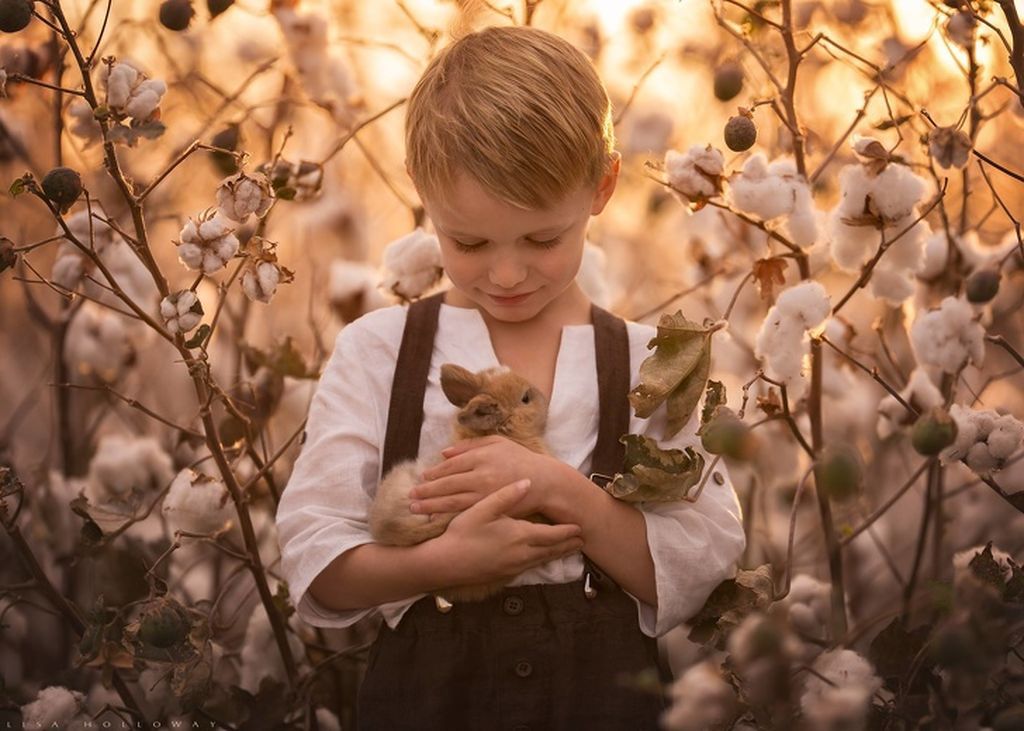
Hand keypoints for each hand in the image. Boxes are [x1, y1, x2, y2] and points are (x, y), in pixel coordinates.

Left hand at [409, 436, 558, 517]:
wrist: (544, 482)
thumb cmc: (520, 460)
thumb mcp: (498, 443)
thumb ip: (471, 445)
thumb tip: (444, 452)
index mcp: (482, 456)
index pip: (451, 465)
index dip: (435, 472)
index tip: (422, 476)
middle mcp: (481, 474)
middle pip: (447, 483)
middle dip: (426, 490)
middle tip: (410, 495)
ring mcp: (485, 493)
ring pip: (451, 500)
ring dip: (430, 505)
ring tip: (415, 508)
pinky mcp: (490, 508)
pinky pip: (464, 512)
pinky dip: (447, 516)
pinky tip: (434, 519)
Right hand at [434, 479, 582, 587]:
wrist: (446, 563)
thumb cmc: (464, 534)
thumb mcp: (483, 509)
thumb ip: (506, 496)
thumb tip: (527, 483)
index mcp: (520, 536)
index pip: (552, 535)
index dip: (567, 531)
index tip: (580, 528)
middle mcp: (522, 554)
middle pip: (552, 550)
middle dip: (568, 544)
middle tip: (582, 540)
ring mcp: (514, 567)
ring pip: (543, 560)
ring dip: (558, 554)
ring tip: (569, 549)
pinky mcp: (506, 575)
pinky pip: (531, 566)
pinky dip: (542, 561)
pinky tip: (542, 558)